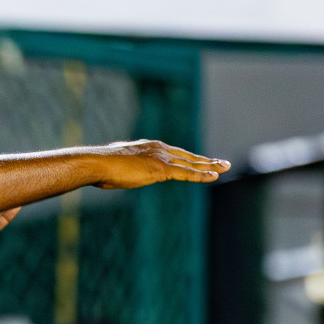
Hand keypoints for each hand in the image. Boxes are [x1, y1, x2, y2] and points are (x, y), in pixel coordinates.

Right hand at [88, 140, 228, 188]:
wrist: (97, 163)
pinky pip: (186, 173)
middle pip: (188, 156)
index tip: (201, 162)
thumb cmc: (101, 167)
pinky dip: (201, 175)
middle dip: (206, 160)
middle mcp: (158, 149)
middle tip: (223, 163)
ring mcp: (161, 158)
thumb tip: (117, 173)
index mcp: (149, 147)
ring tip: (225, 167)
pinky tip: (213, 176)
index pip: (175, 154)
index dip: (190, 159)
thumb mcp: (117, 167)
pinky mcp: (161, 169)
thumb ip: (126, 168)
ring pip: (191, 163)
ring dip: (210, 166)